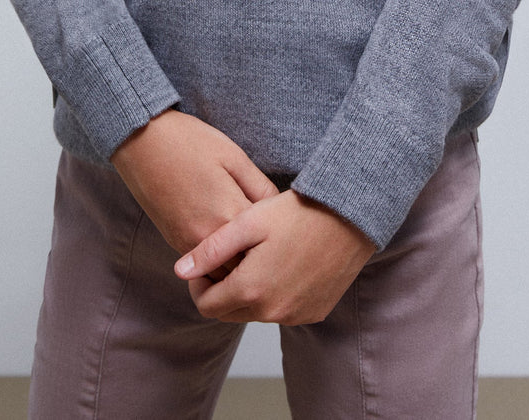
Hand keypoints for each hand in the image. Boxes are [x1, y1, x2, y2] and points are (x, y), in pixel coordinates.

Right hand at [110, 109, 278, 258]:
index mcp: (230, 212)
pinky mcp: (176, 242)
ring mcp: (189, 244)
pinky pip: (204, 268)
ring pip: (224, 275)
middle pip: (246, 267)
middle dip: (262, 261)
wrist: (141, 141)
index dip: (281, 240)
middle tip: (277, 249)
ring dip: (239, 268)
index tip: (290, 233)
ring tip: (256, 252)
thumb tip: (279, 210)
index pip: (267, 244)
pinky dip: (219, 265)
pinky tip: (231, 248)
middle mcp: (209, 237)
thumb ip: (260, 187)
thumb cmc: (190, 142)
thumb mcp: (234, 156)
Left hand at [174, 189, 375, 325]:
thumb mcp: (248, 222)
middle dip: (222, 290)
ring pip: (256, 313)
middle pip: (229, 313)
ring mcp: (295, 315)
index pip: (206, 306)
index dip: (198, 285)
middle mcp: (272, 312)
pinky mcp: (314, 312)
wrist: (349, 216)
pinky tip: (283, 265)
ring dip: (250, 293)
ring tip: (258, 257)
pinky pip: (283, 311)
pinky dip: (276, 295)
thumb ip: (211, 250)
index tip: (204, 264)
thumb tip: (179, 271)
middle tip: (229, 258)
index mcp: (251, 290)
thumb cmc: (296, 212)